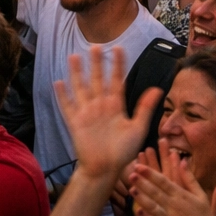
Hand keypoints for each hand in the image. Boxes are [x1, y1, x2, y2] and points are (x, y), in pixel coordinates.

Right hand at [55, 45, 161, 180]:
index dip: (117, 64)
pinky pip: (67, 106)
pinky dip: (62, 95)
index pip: (117, 80)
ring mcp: (87, 113)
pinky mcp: (75, 123)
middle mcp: (101, 106)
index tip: (119, 48)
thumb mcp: (138, 129)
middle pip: (97, 80)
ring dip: (77, 73)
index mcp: (116, 105)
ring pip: (81, 88)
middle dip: (97, 63)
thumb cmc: (123, 152)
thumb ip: (145, 108)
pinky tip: (58, 82)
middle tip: (95, 45)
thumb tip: (158, 89)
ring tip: (74, 56)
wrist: (105, 170)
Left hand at [129, 138, 215, 215]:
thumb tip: (183, 161)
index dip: (150, 173)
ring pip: (153, 206)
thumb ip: (190, 178)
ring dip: (141, 198)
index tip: (139, 166)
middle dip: (142, 182)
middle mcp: (174, 206)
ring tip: (131, 189)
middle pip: (155, 192)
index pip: (163, 181)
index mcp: (182, 195)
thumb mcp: (201, 195)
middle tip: (131, 173)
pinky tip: (137, 212)